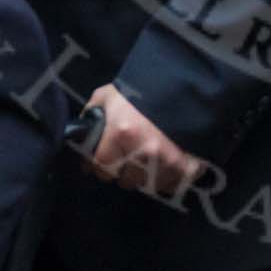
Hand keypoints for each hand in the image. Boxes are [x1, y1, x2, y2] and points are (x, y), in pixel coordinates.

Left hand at [80, 84, 206, 197]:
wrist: (185, 84)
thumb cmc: (141, 89)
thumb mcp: (109, 95)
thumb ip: (93, 113)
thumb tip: (82, 133)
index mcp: (122, 133)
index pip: (101, 167)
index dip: (99, 166)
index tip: (101, 163)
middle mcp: (143, 152)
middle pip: (125, 180)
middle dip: (123, 170)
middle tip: (128, 157)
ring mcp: (167, 162)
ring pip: (148, 185)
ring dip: (146, 176)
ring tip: (148, 161)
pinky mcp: (188, 168)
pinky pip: (171, 186)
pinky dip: (167, 178)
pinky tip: (166, 165)